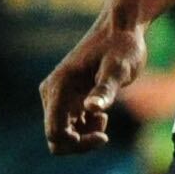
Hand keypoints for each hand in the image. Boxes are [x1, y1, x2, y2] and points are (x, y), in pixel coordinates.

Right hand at [39, 12, 147, 152]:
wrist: (121, 29)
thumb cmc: (122, 46)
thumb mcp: (118, 69)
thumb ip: (105, 89)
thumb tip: (92, 109)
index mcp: (59, 87)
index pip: (55, 132)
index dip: (77, 144)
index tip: (104, 136)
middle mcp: (53, 93)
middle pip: (56, 138)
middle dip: (80, 144)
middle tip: (104, 134)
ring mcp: (59, 96)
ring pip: (63, 134)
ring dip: (84, 136)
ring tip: (104, 118)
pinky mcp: (68, 98)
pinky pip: (70, 126)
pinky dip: (86, 128)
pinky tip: (101, 115)